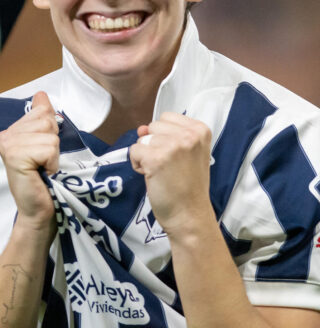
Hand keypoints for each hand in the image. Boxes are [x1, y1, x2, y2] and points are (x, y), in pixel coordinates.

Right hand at [0, 91, 59, 231]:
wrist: (38, 211)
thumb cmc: (44, 179)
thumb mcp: (44, 143)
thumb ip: (42, 117)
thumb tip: (40, 93)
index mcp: (10, 131)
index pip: (42, 110)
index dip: (51, 131)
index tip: (42, 152)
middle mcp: (5, 135)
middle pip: (47, 120)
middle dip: (53, 142)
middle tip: (43, 162)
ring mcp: (8, 145)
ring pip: (49, 135)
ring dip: (53, 155)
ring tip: (42, 169)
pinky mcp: (14, 156)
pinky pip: (49, 148)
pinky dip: (52, 163)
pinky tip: (41, 174)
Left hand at [129, 112, 212, 235]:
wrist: (190, 216)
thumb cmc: (188, 187)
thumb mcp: (186, 154)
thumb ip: (166, 136)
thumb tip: (141, 128)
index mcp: (200, 130)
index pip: (167, 117)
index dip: (164, 136)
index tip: (176, 156)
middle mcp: (189, 135)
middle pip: (153, 126)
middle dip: (154, 145)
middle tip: (168, 166)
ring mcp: (173, 145)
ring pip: (142, 138)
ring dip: (145, 156)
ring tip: (161, 172)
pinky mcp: (156, 158)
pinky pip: (134, 151)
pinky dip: (138, 165)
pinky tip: (152, 177)